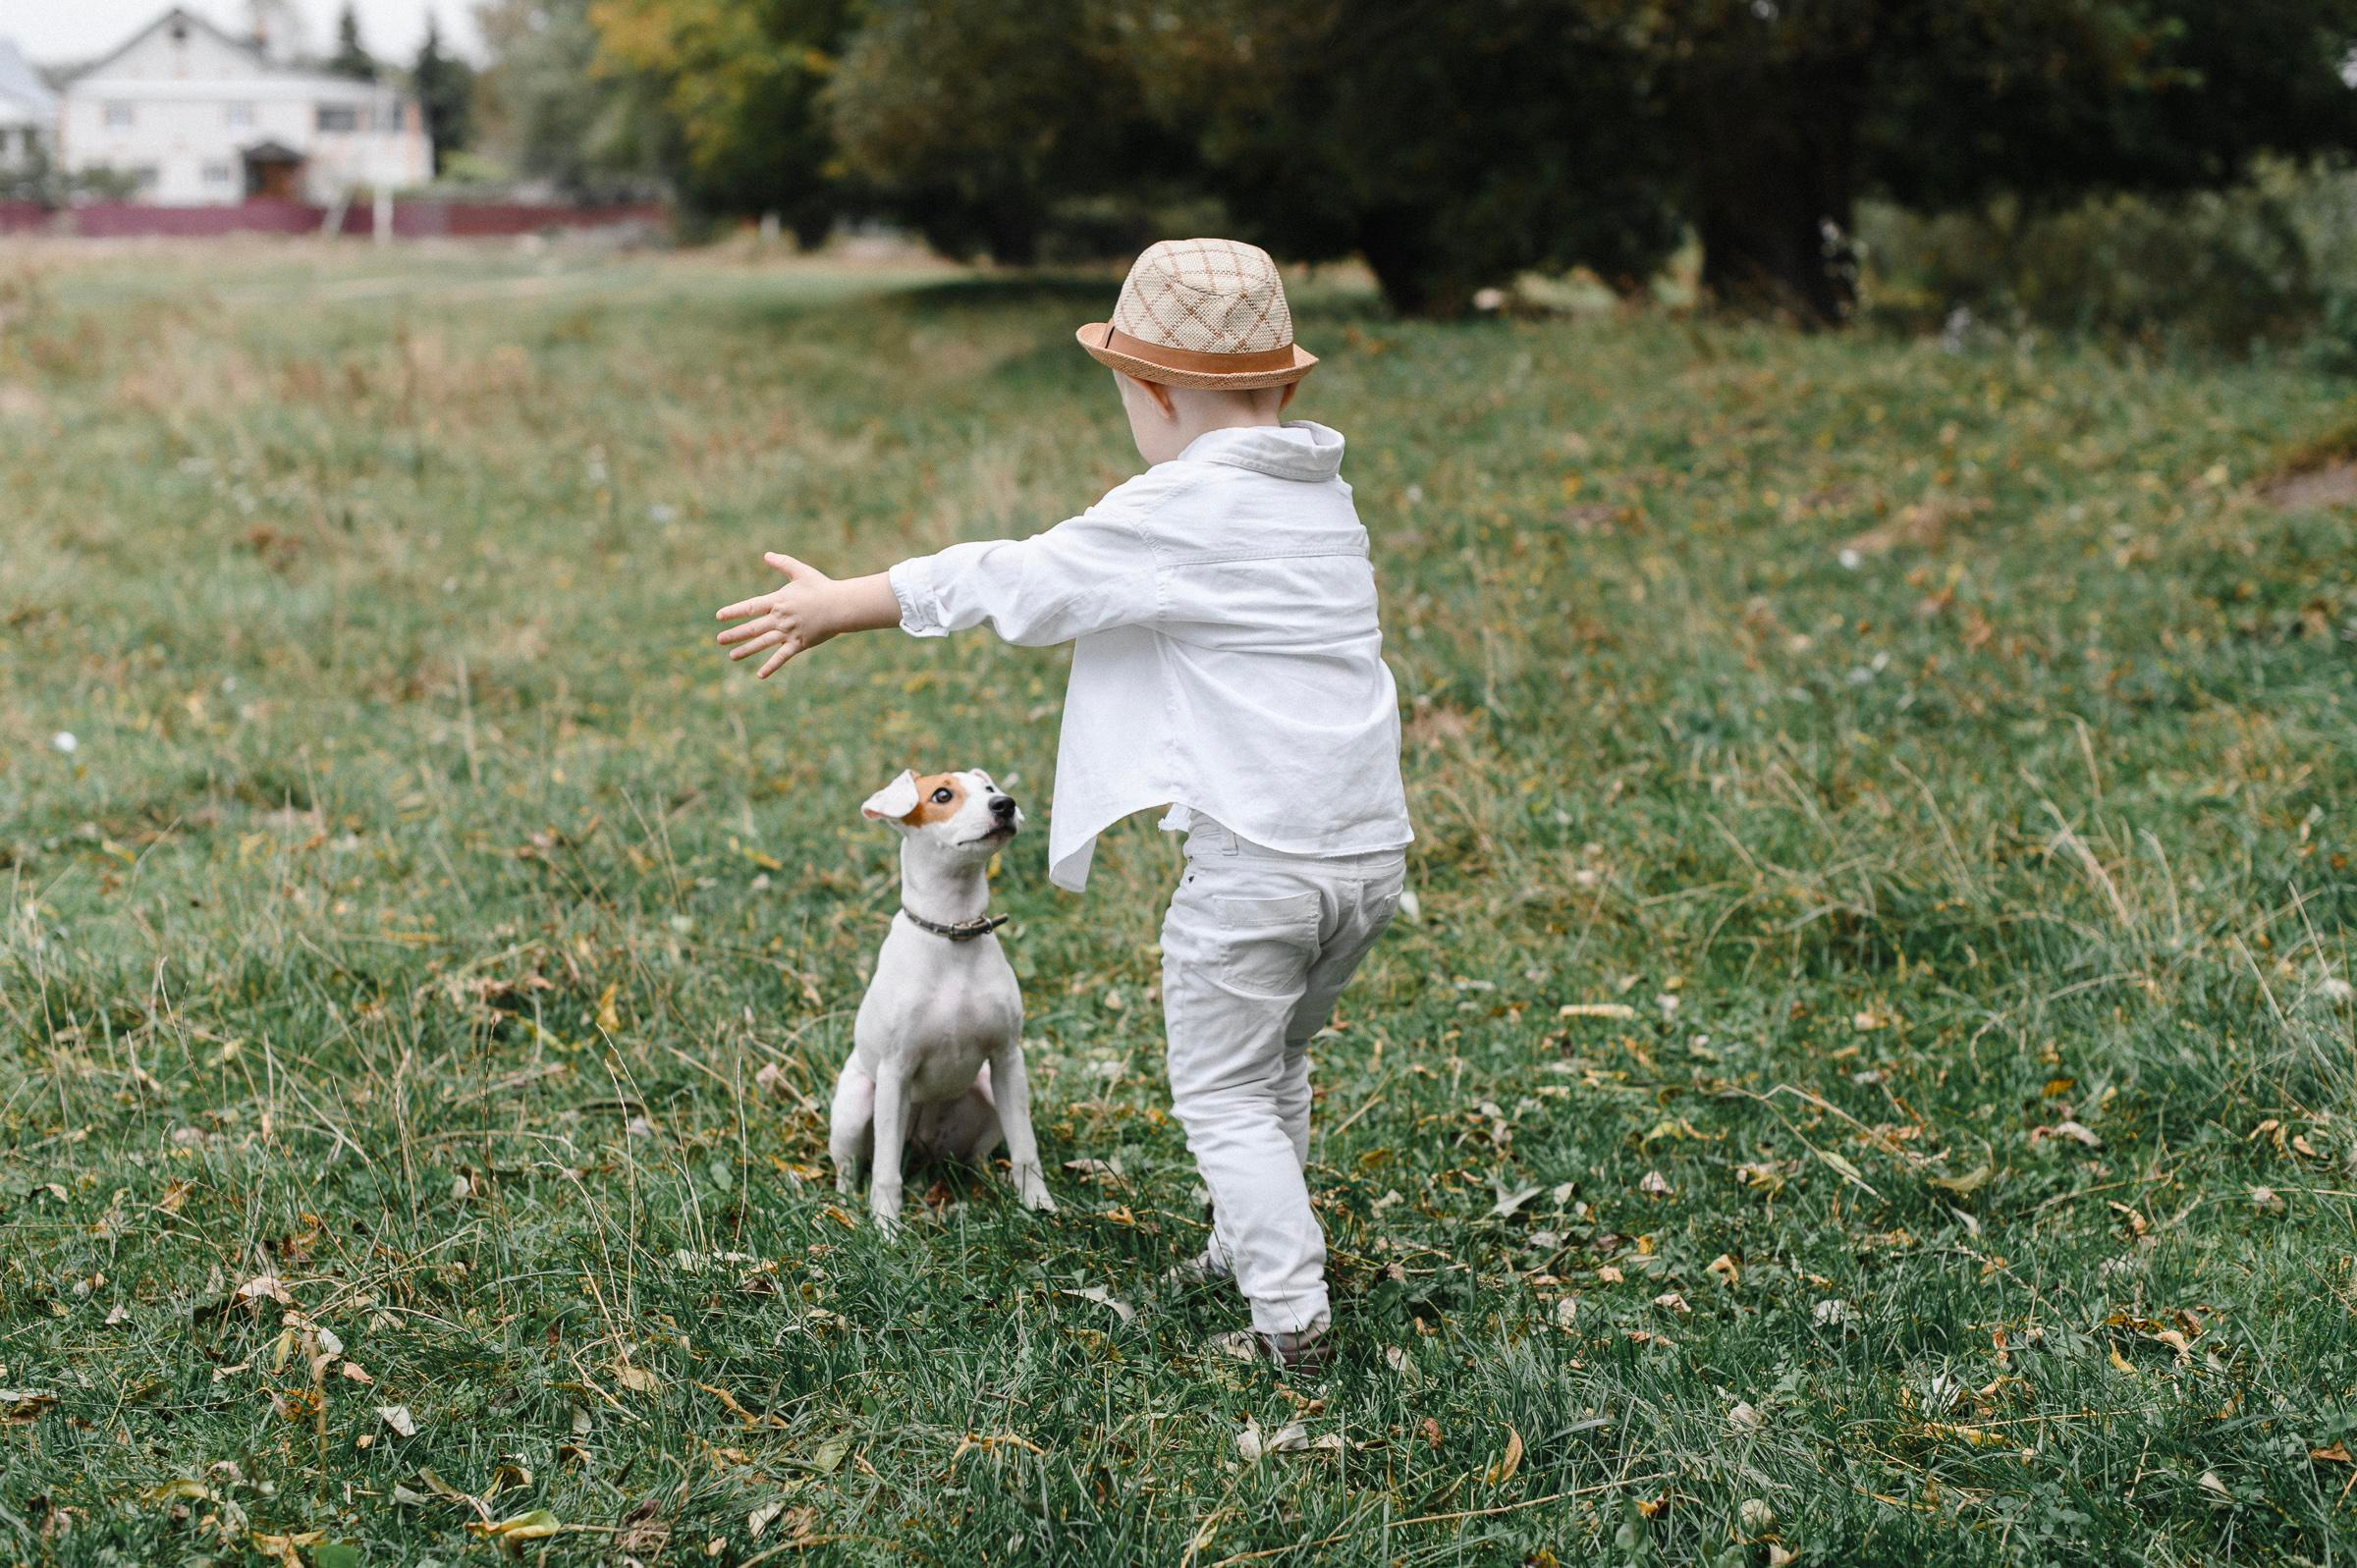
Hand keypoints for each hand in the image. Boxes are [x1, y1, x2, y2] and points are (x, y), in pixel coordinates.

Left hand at [715, 552, 841, 677]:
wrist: (841, 606)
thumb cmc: (822, 587)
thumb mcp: (801, 571)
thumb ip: (783, 563)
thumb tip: (766, 555)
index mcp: (778, 601)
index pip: (750, 607)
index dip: (734, 611)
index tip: (719, 616)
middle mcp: (780, 618)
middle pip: (752, 628)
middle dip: (734, 634)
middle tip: (719, 640)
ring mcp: (789, 633)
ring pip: (763, 643)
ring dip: (746, 650)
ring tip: (732, 656)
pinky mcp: (799, 644)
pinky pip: (782, 657)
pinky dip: (771, 666)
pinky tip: (759, 675)